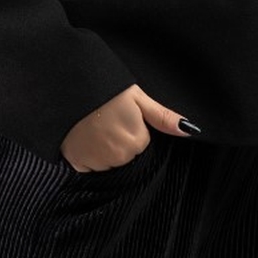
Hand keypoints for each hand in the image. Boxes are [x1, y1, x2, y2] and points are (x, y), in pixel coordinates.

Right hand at [60, 84, 197, 172]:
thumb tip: (190, 130)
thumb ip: (163, 116)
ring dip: (106, 149)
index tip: (122, 116)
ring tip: (95, 128)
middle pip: (128, 154)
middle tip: (108, 121)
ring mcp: (99, 162)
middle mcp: (120, 156)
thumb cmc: (104, 90)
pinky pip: (92, 167)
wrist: (67, 90)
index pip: (142, 142)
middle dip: (121, 140)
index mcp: (136, 139)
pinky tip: (86, 139)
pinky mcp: (80, 165)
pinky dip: (90, 156)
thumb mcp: (137, 96)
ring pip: (111, 161)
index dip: (133, 128)